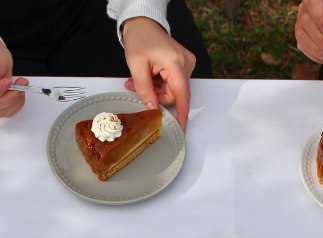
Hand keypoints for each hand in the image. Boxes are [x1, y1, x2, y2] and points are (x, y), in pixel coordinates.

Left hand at [122, 17, 195, 131]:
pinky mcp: (184, 64)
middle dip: (156, 95)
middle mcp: (186, 64)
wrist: (143, 24)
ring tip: (139, 78)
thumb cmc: (140, 39)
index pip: (182, 95)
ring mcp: (187, 64)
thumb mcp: (136, 66)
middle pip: (174, 94)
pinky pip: (172, 83)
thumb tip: (152, 108)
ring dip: (155, 89)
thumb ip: (144, 89)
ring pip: (172, 90)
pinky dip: (159, 83)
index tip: (181, 128)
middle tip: (135, 87)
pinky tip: (149, 74)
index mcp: (176, 63)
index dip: (182, 114)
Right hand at [295, 0, 322, 63]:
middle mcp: (310, 3)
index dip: (321, 20)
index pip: (314, 3)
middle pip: (306, 22)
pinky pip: (304, 43)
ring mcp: (306, 17)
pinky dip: (314, 54)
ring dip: (317, 51)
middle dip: (321, 41)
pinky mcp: (307, 30)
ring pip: (302, 35)